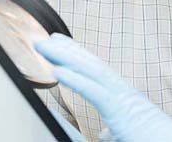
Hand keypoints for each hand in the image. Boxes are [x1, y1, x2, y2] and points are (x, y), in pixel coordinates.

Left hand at [35, 33, 171, 141]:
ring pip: (91, 71)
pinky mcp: (123, 110)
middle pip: (91, 65)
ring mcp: (125, 98)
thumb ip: (115, 131)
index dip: (78, 57)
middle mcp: (125, 92)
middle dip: (67, 50)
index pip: (97, 71)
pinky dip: (75, 79)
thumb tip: (105, 132)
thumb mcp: (128, 135)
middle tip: (46, 39)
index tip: (61, 46)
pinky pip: (95, 91)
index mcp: (125, 98)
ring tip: (43, 47)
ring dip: (65, 57)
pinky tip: (56, 71)